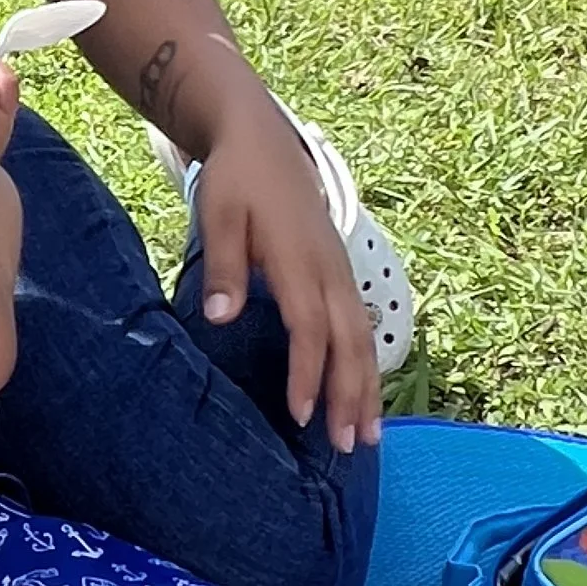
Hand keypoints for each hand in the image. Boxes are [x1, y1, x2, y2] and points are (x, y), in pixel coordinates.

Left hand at [191, 101, 380, 453]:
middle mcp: (328, 270)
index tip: (303, 415)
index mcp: (298, 259)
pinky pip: (360, 325)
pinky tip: (364, 393)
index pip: (309, 328)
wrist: (262, 140)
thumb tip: (222, 318)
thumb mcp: (219, 214)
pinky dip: (366, 363)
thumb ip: (225, 267)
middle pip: (349, 342)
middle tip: (348, 445)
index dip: (309, 374)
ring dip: (367, 387)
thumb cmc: (235, 180)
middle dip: (351, 396)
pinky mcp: (339, 271)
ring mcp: (339, 270)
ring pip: (363, 337)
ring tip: (368, 435)